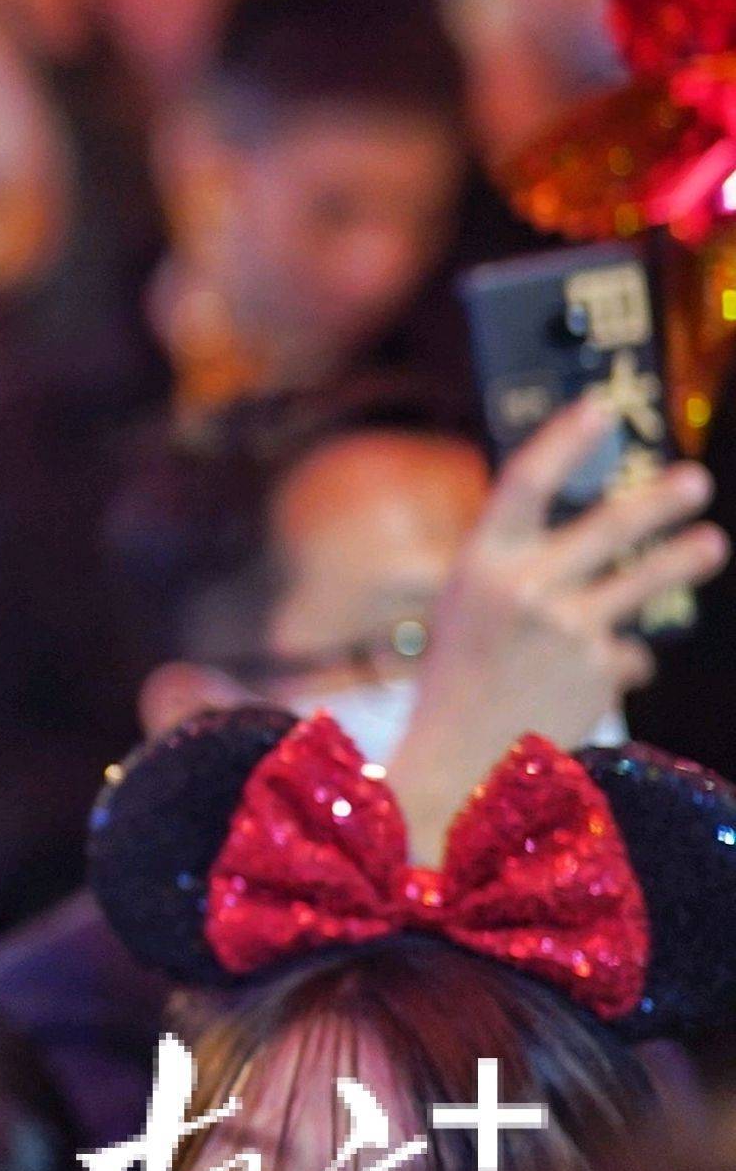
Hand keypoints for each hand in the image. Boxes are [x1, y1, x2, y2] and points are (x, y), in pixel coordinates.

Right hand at [389, 391, 725, 856]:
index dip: (564, 440)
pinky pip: (625, 653)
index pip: (525, 482)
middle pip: (605, 526)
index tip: (600, 406)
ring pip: (640, 583)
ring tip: (712, 543)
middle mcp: (523, 587)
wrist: (461, 763)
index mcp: (478, 564)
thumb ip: (520, 571)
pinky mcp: (601, 669)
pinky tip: (583, 684)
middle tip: (694, 480)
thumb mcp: (468, 609)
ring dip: (682, 560)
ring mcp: (567, 628)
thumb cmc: (458, 678)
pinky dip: (612, 663)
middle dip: (656, 500)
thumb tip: (599, 538)